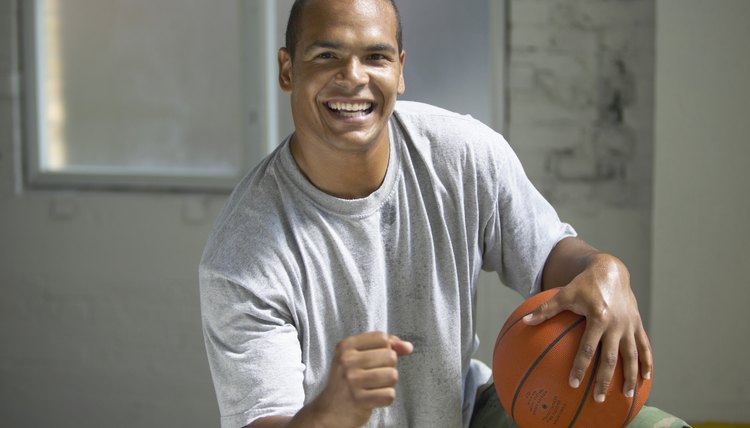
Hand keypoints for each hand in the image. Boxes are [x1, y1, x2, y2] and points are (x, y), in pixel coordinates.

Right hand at [310, 331, 413, 427]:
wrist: (329, 410)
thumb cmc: (348, 380)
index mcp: (346, 346)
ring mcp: (352, 380)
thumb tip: (408, 347)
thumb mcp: (359, 357)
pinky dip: (385, 398)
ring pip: (392, 375)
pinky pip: (389, 395)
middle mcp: (347, 361)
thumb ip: (386, 346)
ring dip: (388, 384)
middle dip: (388, 368)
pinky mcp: (359, 400)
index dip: (385, 349)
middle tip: (372, 377)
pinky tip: (373, 398)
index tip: (374, 360)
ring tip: (373, 387)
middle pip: (390, 356)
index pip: (382, 338)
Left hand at [523, 254, 651, 402]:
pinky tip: (647, 377)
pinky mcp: (637, 324)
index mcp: (598, 317)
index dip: (581, 367)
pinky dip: (647, 361)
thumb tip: (525, 322)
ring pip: (632, 355)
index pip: (588, 348)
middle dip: (605, 379)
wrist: (611, 271)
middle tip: (598, 398)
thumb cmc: (584, 284)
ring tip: (628, 395)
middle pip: (611, 358)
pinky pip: (644, 345)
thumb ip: (546, 310)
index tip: (574, 384)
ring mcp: (629, 325)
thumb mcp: (564, 294)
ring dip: (631, 376)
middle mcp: (616, 324)